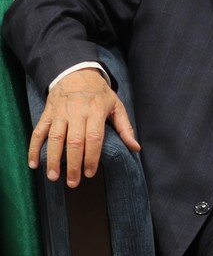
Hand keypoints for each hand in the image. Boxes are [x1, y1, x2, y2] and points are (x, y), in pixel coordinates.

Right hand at [28, 68, 139, 186]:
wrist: (76, 73)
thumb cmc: (99, 93)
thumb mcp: (116, 105)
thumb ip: (126, 128)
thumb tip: (136, 148)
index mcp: (96, 111)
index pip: (94, 138)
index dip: (91, 157)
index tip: (90, 173)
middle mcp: (77, 113)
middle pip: (74, 141)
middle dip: (73, 164)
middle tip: (73, 182)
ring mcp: (60, 113)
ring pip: (55, 138)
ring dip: (52, 159)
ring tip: (53, 177)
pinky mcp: (47, 114)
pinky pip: (38, 132)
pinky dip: (34, 148)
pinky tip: (33, 163)